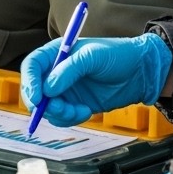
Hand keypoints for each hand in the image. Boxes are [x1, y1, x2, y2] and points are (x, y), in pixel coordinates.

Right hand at [20, 32, 171, 126]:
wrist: (143, 73)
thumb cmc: (119, 55)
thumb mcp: (93, 56)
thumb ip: (69, 70)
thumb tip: (48, 89)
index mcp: (56, 54)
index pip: (32, 66)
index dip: (29, 82)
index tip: (37, 98)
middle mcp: (56, 73)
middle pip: (35, 90)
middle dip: (42, 103)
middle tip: (57, 109)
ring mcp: (65, 90)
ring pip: (47, 107)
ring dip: (59, 113)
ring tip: (79, 110)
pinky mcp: (75, 104)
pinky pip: (62, 117)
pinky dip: (70, 118)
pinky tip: (86, 111)